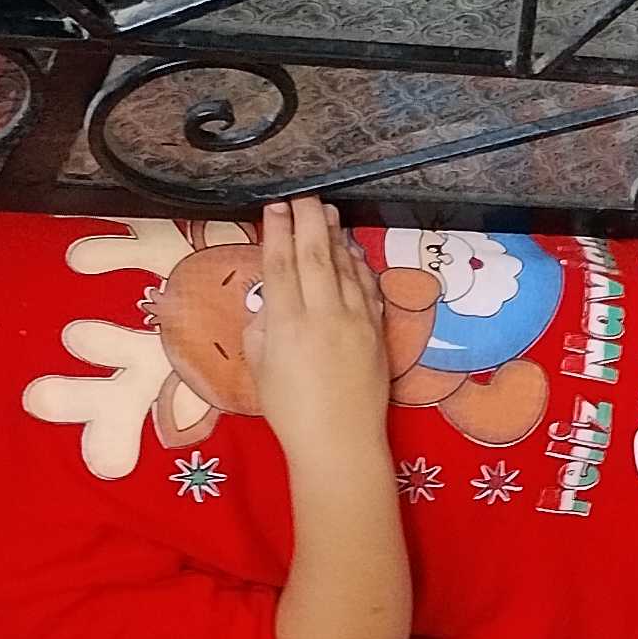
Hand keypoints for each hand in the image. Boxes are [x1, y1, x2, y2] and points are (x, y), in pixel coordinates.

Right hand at [247, 198, 393, 460]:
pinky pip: (368, 287)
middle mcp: (323, 315)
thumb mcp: (259, 366)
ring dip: (335, 236)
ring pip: (345, 266)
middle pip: (315, 254)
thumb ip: (262, 325)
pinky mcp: (377, 332)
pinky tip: (351, 250)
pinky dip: (358, 265)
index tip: (275, 206)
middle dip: (309, 219)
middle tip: (304, 195)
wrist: (340, 443)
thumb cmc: (290, 411)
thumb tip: (271, 299)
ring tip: (327, 212)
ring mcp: (356, 321)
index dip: (277, 230)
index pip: (281, 263)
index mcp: (287, 324)